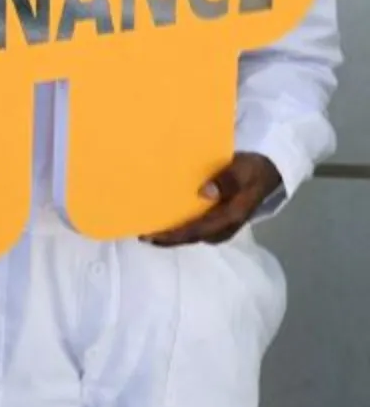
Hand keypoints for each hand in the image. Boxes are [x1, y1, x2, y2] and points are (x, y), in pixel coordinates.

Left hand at [144, 153, 281, 246]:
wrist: (267, 171)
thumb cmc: (253, 168)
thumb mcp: (246, 169)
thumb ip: (229, 180)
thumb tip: (205, 192)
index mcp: (230, 216)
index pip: (197, 231)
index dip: (173, 236)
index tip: (150, 235)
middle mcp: (224, 226)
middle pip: (191, 237)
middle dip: (166, 238)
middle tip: (140, 234)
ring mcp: (221, 224)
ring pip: (192, 233)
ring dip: (171, 232)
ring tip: (146, 227)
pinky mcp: (217, 219)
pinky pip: (195, 225)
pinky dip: (178, 224)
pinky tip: (162, 217)